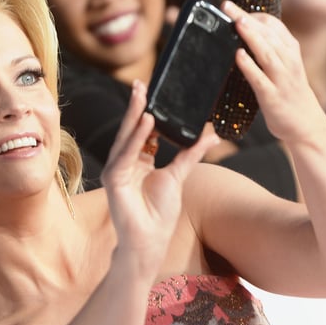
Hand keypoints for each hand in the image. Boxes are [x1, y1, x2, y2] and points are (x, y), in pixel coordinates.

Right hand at [100, 81, 216, 271]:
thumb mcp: (179, 175)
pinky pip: (126, 154)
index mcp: (137, 161)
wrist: (150, 241)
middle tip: (141, 84)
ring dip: (135, 117)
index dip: (147, 111)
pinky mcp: (114, 180)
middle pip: (131, 130)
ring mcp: (116, 171)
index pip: (141, 131)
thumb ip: (191, 152)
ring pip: (126, 138)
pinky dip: (136, 139)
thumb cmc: (160, 214)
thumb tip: (211, 133)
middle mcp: (124, 163)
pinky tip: (146, 123)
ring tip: (143, 97)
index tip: (152, 91)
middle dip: (136, 106)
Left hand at [220, 0, 325, 144]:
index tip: (235, 7)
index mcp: (291, 51)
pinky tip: (238, 55)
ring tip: (235, 22)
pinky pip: (259, 79)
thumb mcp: (285, 66)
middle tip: (228, 6)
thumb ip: (269, 51)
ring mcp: (281, 79)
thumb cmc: (290, 94)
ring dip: (250, 36)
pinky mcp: (272, 97)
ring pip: (266, 52)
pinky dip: (249, 66)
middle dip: (247, 18)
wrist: (306, 126)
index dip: (254, 15)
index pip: (274, 25)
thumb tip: (246, 34)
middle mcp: (288, 61)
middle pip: (267, 34)